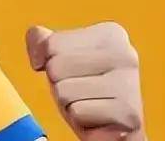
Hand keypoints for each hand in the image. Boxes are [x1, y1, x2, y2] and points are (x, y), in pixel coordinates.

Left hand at [25, 22, 144, 140]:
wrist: (115, 129)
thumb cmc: (87, 92)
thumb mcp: (62, 60)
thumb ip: (44, 42)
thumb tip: (35, 40)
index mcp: (110, 34)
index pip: (52, 43)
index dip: (51, 63)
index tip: (74, 72)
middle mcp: (125, 54)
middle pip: (56, 67)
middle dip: (60, 85)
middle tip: (81, 93)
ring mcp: (128, 83)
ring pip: (63, 91)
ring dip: (69, 104)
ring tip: (89, 105)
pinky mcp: (127, 112)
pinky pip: (77, 112)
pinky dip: (80, 120)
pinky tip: (97, 119)